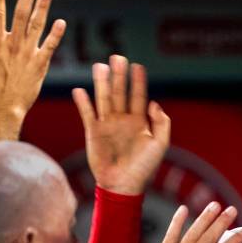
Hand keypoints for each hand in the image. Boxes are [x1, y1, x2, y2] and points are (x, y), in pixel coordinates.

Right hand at [72, 56, 169, 194]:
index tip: (138, 66)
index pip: (138, 96)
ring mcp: (107, 125)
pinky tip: (79, 90)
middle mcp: (122, 120)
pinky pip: (87, 114)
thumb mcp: (160, 144)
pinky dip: (83, 103)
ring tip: (100, 66)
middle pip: (120, 93)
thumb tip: (154, 103)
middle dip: (119, 76)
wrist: (123, 185)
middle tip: (118, 57)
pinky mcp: (93, 132)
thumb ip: (162, 123)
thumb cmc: (144, 168)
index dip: (138, 82)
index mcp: (139, 121)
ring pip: (103, 98)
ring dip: (101, 83)